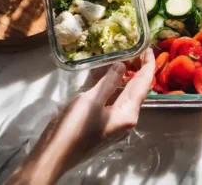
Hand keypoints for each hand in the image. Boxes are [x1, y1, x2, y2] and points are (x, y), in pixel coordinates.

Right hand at [5, 48, 154, 184]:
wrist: (53, 156)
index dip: (147, 63)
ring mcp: (115, 123)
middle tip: (132, 48)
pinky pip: (114, 101)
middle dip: (137, 69)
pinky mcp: (104, 125)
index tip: (147, 46)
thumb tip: (122, 65)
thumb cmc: (74, 128)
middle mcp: (127, 119)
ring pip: (125, 95)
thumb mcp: (91, 100)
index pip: (144, 83)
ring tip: (122, 57)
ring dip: (125, 77)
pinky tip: (106, 76)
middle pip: (137, 89)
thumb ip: (109, 81)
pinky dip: (113, 87)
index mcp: (129, 113)